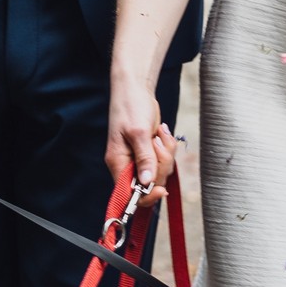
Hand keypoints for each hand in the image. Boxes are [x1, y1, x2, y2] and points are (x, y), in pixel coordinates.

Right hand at [105, 76, 177, 194]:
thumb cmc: (131, 106)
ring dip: (166, 154)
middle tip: (158, 143)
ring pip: (160, 172)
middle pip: (150, 184)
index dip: (145, 196)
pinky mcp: (149, 153)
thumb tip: (147, 183)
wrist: (136, 90)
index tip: (160, 189)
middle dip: (161, 165)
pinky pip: (165, 160)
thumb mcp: (139, 132)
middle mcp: (127, 164)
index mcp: (117, 163)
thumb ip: (144, 158)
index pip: (128, 193)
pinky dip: (168, 147)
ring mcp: (139, 159)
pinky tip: (162, 132)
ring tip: (159, 134)